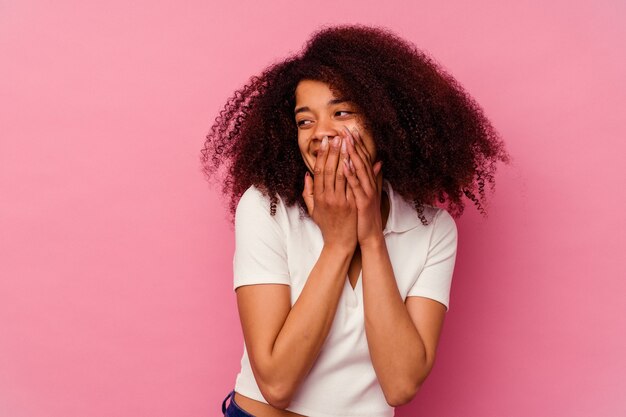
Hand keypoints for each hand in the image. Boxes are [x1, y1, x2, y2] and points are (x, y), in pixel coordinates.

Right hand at [302, 132, 357, 250]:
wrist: (340, 243)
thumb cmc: (327, 226)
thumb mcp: (313, 210)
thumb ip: (309, 193)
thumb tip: (307, 175)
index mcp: (318, 197)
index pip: (319, 171)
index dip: (322, 155)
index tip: (326, 142)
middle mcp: (327, 197)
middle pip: (329, 170)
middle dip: (333, 152)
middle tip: (337, 136)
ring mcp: (340, 201)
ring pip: (340, 175)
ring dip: (343, 157)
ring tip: (346, 143)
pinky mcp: (351, 205)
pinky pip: (352, 185)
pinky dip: (353, 172)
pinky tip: (355, 160)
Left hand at [341, 125, 383, 247]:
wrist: (370, 235)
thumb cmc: (365, 215)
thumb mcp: (369, 194)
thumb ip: (373, 177)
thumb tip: (379, 162)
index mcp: (368, 182)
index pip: (363, 159)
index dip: (358, 144)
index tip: (351, 131)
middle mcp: (369, 184)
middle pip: (362, 160)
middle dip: (354, 144)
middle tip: (346, 129)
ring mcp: (367, 192)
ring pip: (360, 169)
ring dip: (352, 154)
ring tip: (345, 140)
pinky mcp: (363, 202)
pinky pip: (355, 186)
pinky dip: (351, 174)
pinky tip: (344, 163)